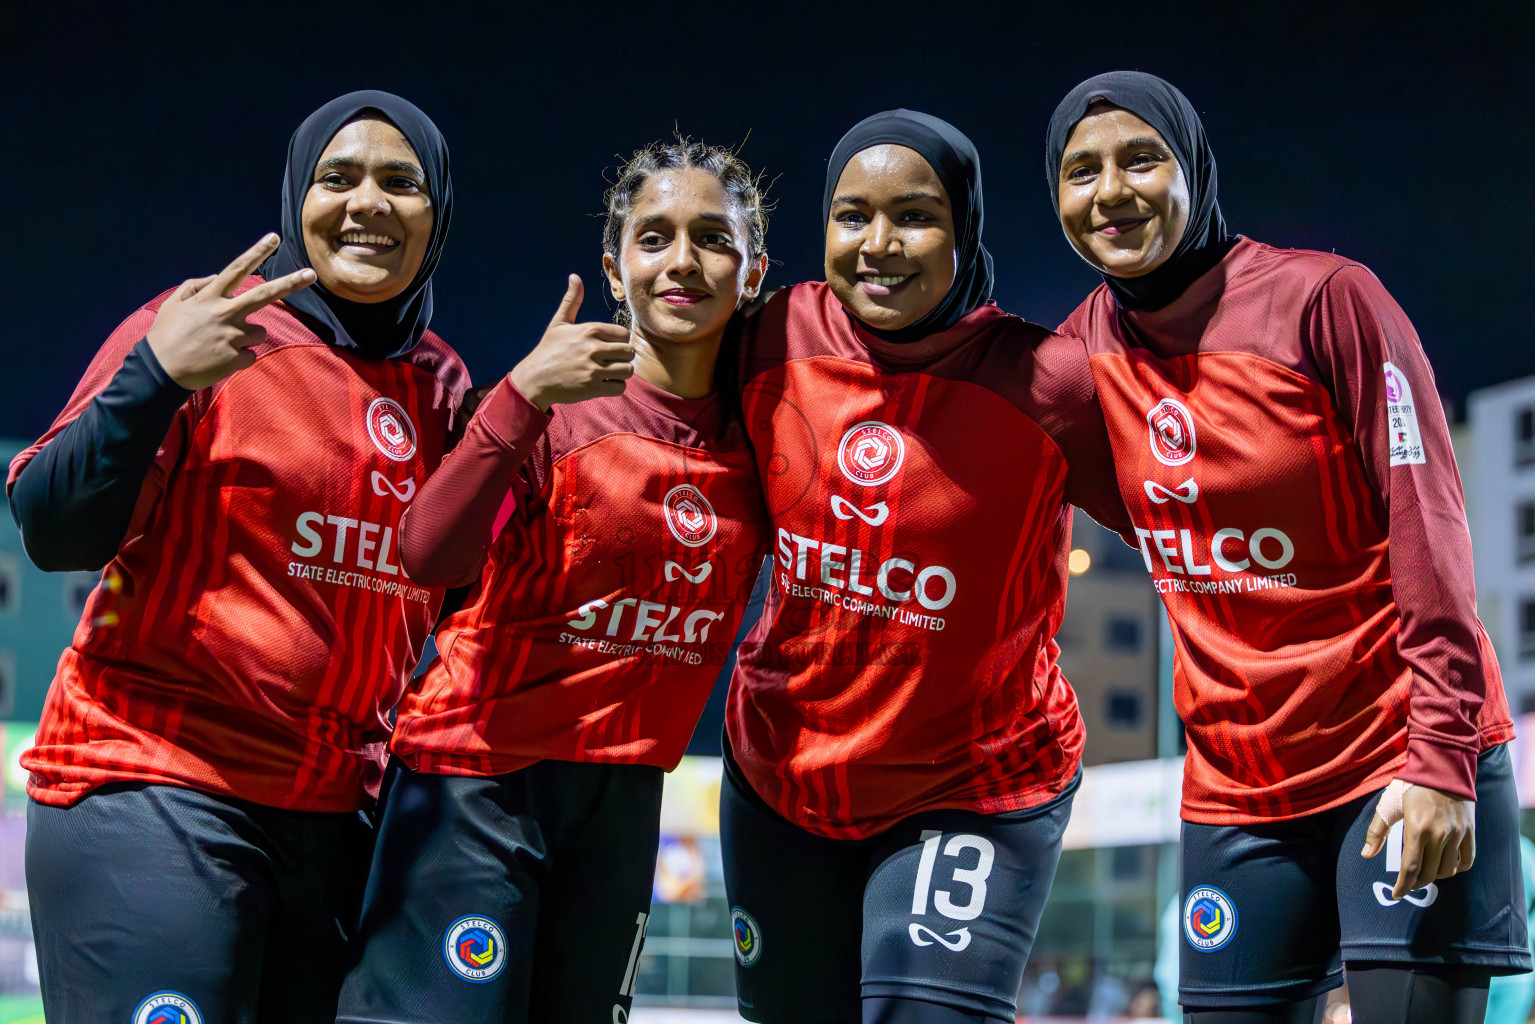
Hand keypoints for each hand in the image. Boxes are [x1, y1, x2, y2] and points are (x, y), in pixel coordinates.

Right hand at [146, 234, 315, 390]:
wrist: (160, 371)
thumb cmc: (166, 335)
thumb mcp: (174, 303)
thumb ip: (196, 285)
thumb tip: (217, 276)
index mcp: (210, 297)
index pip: (237, 269)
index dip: (256, 252)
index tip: (274, 238)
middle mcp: (225, 312)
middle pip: (265, 294)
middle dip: (290, 282)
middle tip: (311, 274)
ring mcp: (233, 335)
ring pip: (259, 332)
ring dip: (247, 337)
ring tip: (221, 344)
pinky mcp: (237, 357)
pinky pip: (251, 355)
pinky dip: (240, 357)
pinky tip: (219, 359)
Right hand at [508, 275, 634, 411]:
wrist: (534, 378)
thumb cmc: (548, 350)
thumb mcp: (559, 323)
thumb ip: (572, 300)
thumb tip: (575, 276)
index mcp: (590, 330)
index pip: (624, 334)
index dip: (619, 341)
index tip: (608, 346)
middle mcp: (594, 348)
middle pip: (629, 352)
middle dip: (623, 357)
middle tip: (611, 361)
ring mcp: (594, 369)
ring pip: (628, 370)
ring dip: (621, 373)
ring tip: (609, 372)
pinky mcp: (593, 387)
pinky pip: (620, 387)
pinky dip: (615, 386)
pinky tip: (604, 383)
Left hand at [1361, 779, 1475, 899]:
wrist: (1442, 767)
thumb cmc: (1411, 785)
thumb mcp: (1388, 805)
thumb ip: (1377, 831)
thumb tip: (1366, 855)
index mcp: (1417, 828)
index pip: (1410, 867)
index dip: (1403, 886)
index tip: (1396, 894)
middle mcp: (1439, 834)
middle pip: (1429, 872)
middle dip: (1416, 882)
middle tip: (1409, 883)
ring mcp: (1457, 833)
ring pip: (1448, 869)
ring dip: (1435, 875)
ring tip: (1425, 871)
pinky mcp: (1470, 831)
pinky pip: (1467, 860)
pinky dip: (1456, 868)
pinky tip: (1445, 866)